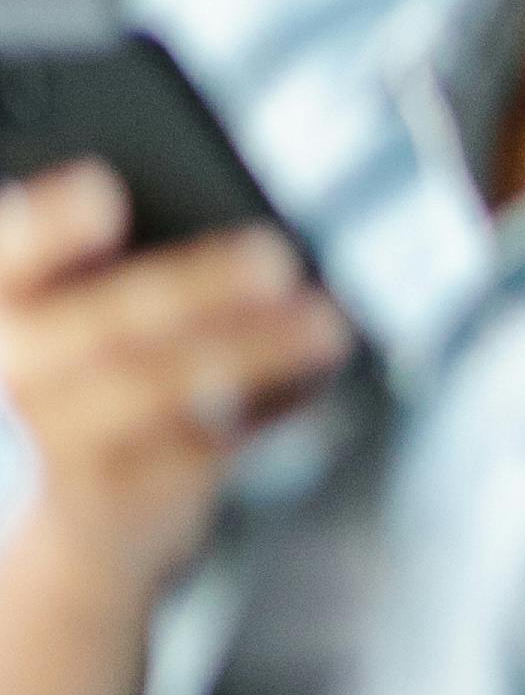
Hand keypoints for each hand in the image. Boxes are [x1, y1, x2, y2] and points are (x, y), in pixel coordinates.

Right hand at [0, 163, 348, 615]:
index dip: (49, 228)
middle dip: (197, 289)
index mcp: (1, 300)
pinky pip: (196, 450)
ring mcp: (54, 443)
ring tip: (322, 324)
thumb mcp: (44, 305)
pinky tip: (313, 376)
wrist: (23, 501)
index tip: (103, 193)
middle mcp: (11, 371)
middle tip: (272, 259)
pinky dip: (264, 413)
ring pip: (160, 388)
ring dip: (253, 352)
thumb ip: (79, 263)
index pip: (13, 254)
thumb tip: (162, 200)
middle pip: (108, 322)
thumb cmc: (52, 372)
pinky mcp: (111, 497)